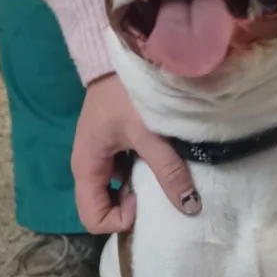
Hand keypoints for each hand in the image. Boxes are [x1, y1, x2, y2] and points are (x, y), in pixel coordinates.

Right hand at [71, 74, 200, 233]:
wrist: (123, 56)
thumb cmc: (128, 93)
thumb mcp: (149, 133)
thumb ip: (168, 171)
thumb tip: (190, 207)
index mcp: (86, 167)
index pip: (93, 218)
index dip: (120, 220)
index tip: (143, 200)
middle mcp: (88, 167)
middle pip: (102, 209)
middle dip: (130, 209)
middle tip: (156, 191)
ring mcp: (100, 158)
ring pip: (115, 193)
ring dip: (138, 193)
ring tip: (161, 177)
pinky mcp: (113, 148)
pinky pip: (124, 176)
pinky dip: (141, 177)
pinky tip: (159, 162)